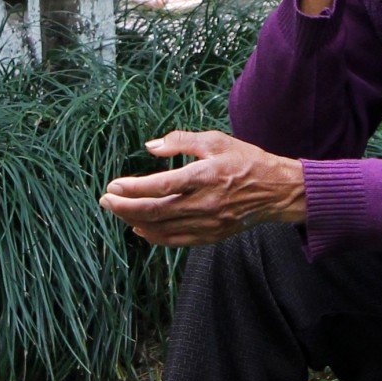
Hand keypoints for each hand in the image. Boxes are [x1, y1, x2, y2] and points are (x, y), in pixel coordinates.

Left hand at [99, 130, 304, 246]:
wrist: (277, 190)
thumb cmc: (245, 160)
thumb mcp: (215, 140)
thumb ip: (181, 140)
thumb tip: (150, 147)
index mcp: (205, 175)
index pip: (161, 185)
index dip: (133, 187)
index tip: (114, 184)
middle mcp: (205, 202)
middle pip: (155, 210)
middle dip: (124, 206)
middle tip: (105, 200)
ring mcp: (208, 222)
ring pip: (162, 228)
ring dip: (134, 221)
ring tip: (117, 211)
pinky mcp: (211, 235)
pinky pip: (176, 240)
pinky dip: (154, 236)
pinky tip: (140, 228)